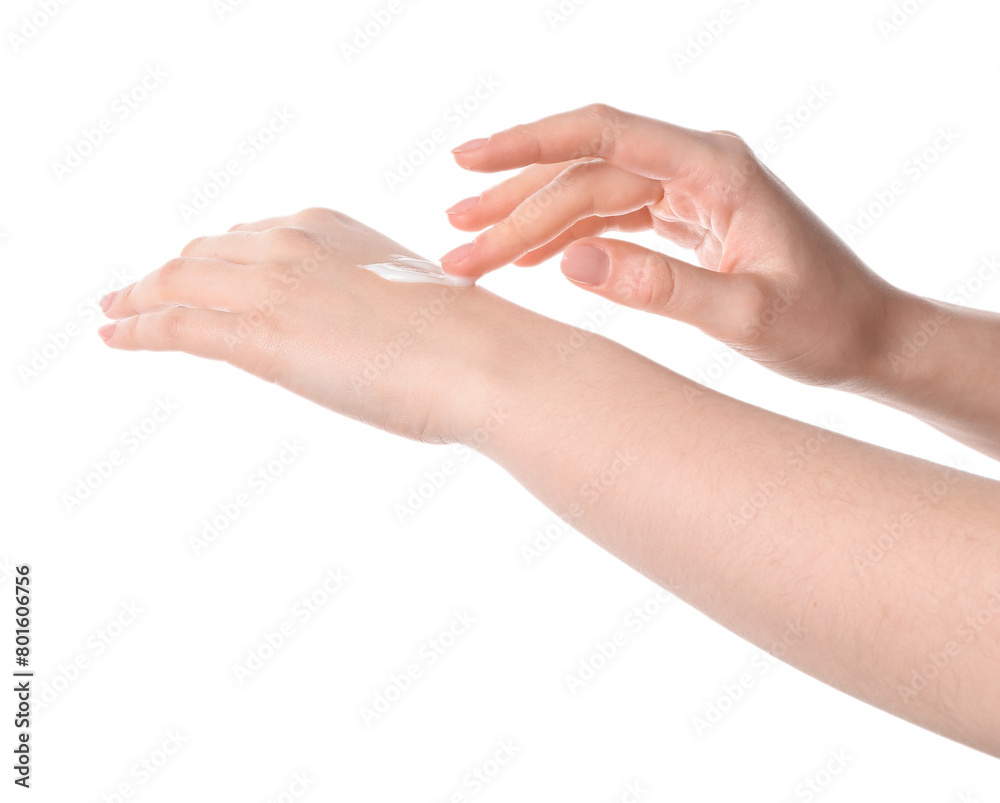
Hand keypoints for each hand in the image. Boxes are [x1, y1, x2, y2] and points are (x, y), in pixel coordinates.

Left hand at [98, 208, 517, 443]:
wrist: (481, 357)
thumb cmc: (462, 339)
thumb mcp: (404, 298)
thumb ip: (364, 299)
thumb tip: (353, 326)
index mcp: (328, 226)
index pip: (249, 236)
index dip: (213, 256)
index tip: (197, 272)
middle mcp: (290, 241)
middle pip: (204, 253)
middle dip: (167, 272)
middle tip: (140, 292)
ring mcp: (271, 285)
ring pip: (178, 281)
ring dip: (140, 297)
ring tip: (117, 313)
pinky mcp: (259, 335)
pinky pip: (177, 325)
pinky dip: (138, 328)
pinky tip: (116, 337)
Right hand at [441, 103, 912, 389]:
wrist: (865, 335)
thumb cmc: (823, 322)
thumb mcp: (746, 314)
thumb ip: (662, 287)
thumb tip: (570, 260)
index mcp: (715, 168)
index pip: (604, 134)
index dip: (529, 143)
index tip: (467, 162)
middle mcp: (696, 166)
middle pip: (583, 170)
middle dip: (513, 204)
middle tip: (453, 240)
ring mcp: (688, 191)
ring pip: (588, 193)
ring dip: (529, 222)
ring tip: (472, 250)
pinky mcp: (683, 218)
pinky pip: (609, 216)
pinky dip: (564, 236)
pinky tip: (527, 258)